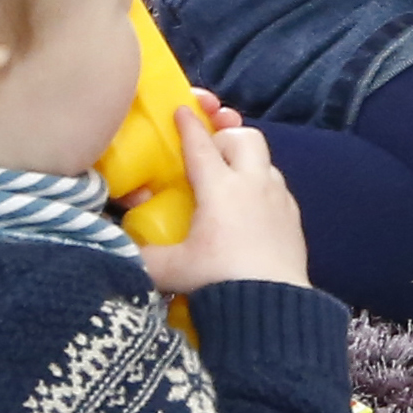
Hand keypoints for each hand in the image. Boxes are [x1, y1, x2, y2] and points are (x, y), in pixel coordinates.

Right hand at [136, 96, 309, 293]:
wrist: (271, 304)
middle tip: (207, 152)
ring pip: (264, 160)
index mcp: (220, 189)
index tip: (182, 108)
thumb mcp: (167, 269)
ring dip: (245, 160)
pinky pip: (276, 186)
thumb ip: (140, 254)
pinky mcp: (293, 215)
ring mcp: (279, 197)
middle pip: (244, 138)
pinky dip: (260, 185)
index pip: (200, 146)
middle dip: (225, 136)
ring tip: (226, 179)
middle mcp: (253, 184)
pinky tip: (248, 207)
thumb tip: (119, 248)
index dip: (188, 125)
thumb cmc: (216, 281)